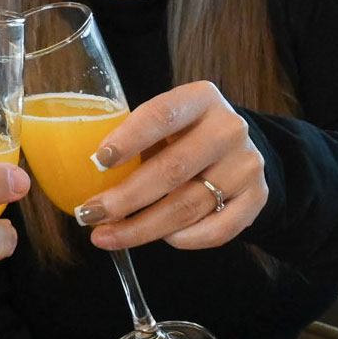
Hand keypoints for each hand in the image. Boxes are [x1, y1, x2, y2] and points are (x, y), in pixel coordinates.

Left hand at [76, 81, 265, 251]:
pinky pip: (216, 230)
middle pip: (172, 170)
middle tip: (89, 214)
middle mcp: (229, 128)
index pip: (162, 115)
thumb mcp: (164, 124)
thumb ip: (133, 138)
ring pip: (188, 206)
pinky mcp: (257, 198)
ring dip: (142, 228)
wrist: (238, 150)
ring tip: (106, 236)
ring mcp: (247, 165)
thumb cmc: (184, 136)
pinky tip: (158, 239)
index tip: (97, 161)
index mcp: (201, 98)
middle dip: (125, 198)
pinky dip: (182, 240)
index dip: (129, 138)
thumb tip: (80, 172)